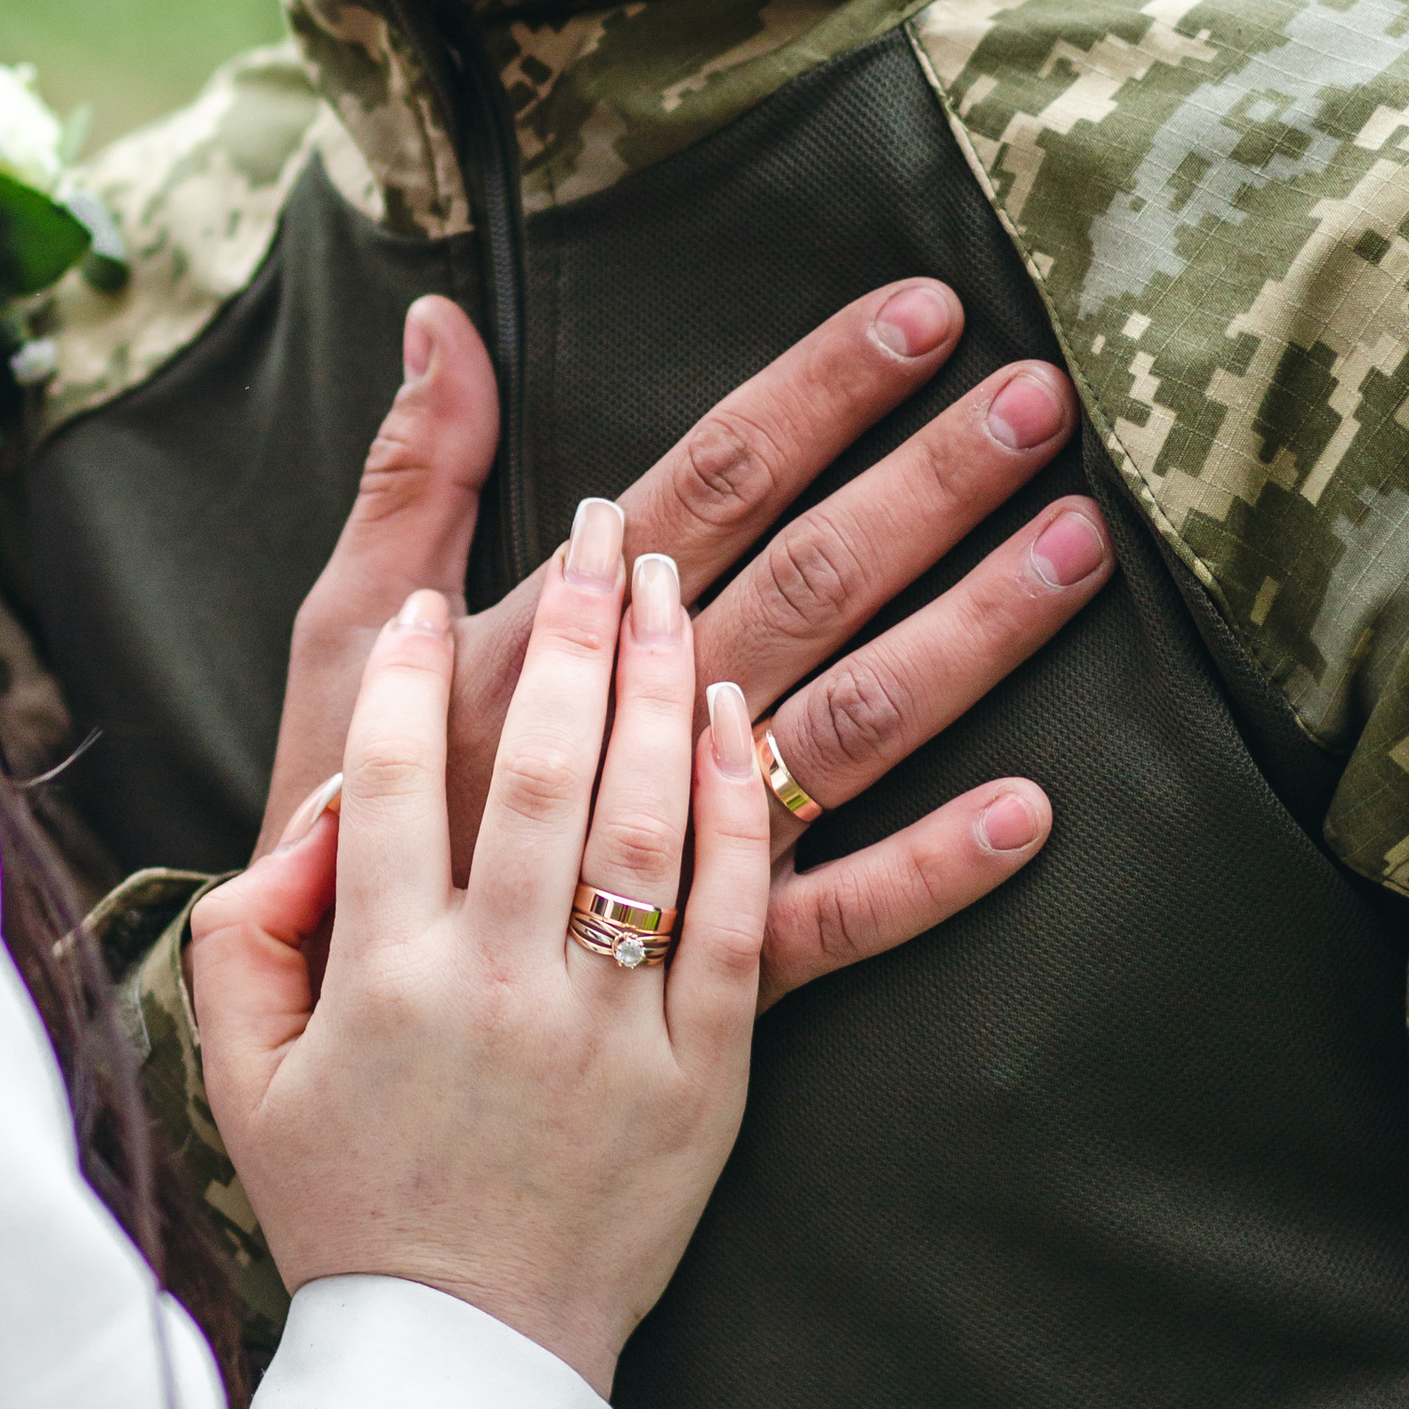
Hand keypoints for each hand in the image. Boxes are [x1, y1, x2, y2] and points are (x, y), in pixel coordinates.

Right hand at [192, 516, 771, 1398]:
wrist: (466, 1366)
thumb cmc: (350, 1209)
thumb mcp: (243, 1081)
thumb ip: (245, 939)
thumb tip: (305, 827)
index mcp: (377, 980)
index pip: (383, 781)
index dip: (400, 673)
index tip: (422, 600)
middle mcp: (494, 989)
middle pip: (535, 768)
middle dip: (569, 630)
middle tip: (598, 530)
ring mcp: (607, 1031)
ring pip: (643, 819)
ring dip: (660, 685)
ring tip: (673, 584)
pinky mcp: (704, 1075)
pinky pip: (734, 915)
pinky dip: (737, 807)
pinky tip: (737, 717)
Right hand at [260, 286, 1111, 1007]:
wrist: (334, 1093)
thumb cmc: (331, 849)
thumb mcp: (336, 650)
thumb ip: (408, 483)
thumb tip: (444, 321)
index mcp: (536, 651)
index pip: (701, 489)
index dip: (813, 397)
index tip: (919, 315)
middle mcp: (618, 748)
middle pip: (797, 586)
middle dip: (921, 486)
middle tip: (1037, 399)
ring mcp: (673, 868)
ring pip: (841, 729)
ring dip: (965, 634)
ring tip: (1076, 547)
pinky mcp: (712, 998)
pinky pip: (835, 923)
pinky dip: (932, 872)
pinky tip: (1033, 811)